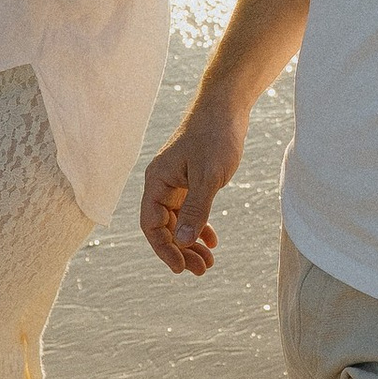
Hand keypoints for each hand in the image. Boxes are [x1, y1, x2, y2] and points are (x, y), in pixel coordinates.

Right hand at [140, 92, 249, 275]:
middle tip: (201, 270)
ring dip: (190, 243)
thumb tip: (182, 240)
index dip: (164, 249)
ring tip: (207, 262)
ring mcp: (176, 183)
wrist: (226, 107)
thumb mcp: (209, 177)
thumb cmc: (215, 136)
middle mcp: (162, 184)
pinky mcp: (191, 180)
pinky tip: (212, 240)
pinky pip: (189, 211)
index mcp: (157, 182)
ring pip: (178, 222)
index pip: (151, 225)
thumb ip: (196, 209)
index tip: (180, 268)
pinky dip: (199, 227)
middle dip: (180, 251)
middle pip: (164, 227)